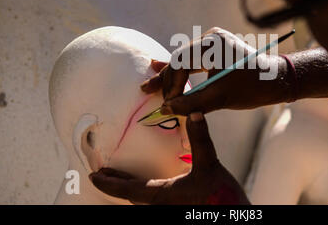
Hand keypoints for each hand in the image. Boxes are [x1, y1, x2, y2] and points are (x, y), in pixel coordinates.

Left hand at [89, 112, 250, 204]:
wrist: (234, 216)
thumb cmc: (220, 197)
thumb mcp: (209, 165)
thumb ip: (200, 139)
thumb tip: (194, 112)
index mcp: (161, 196)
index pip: (127, 190)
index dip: (108, 184)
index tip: (93, 176)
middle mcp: (161, 206)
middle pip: (131, 197)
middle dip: (116, 185)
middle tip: (103, 175)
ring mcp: (168, 210)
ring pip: (143, 201)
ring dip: (131, 189)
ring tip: (124, 178)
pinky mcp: (179, 209)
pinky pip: (155, 202)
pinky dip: (145, 193)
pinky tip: (153, 186)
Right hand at [141, 27, 291, 115]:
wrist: (278, 81)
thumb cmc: (252, 87)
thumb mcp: (220, 97)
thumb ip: (191, 103)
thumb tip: (166, 109)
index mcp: (212, 44)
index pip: (181, 62)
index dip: (171, 84)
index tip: (169, 103)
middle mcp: (211, 39)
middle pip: (180, 59)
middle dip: (167, 79)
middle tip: (148, 92)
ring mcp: (214, 44)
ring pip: (185, 61)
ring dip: (171, 76)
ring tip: (149, 85)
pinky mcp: (216, 52)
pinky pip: (194, 62)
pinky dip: (183, 72)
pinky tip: (162, 71)